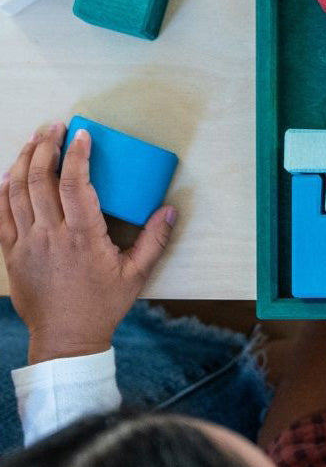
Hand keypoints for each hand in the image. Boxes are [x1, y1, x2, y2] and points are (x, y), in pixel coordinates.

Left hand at [0, 122, 176, 363]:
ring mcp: (26, 244)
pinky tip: (9, 174)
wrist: (65, 339)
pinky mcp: (11, 254)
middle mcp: (51, 235)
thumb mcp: (136, 275)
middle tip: (55, 128)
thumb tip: (169, 211)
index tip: (82, 135)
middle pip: (40, 179)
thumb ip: (154, 240)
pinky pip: (1, 214)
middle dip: (46, 147)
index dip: (77, 155)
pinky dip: (2, 190)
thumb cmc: (102, 306)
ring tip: (35, 141)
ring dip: (23, 161)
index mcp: (83, 237)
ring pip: (16, 191)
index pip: (76, 184)